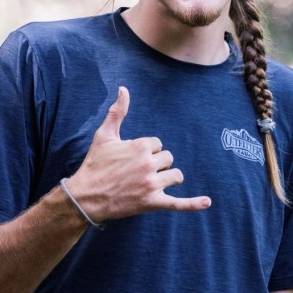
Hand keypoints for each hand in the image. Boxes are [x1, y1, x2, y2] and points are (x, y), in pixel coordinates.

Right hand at [66, 86, 210, 222]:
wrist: (85, 196)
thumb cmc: (95, 164)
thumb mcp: (104, 135)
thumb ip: (118, 112)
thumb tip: (123, 89)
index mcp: (140, 146)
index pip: (158, 144)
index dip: (146, 151)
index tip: (130, 159)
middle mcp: (148, 164)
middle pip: (168, 159)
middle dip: (156, 164)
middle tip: (136, 172)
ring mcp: (151, 184)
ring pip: (176, 176)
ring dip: (167, 178)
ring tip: (151, 182)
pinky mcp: (152, 203)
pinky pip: (177, 204)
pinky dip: (193, 204)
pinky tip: (207, 202)